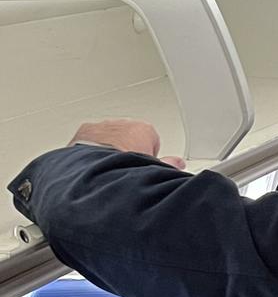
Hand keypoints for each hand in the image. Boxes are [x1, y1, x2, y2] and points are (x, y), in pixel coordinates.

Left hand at [70, 119, 185, 168]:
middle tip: (126, 169)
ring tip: (108, 169)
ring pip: (107, 137)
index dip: (148, 156)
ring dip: (107, 149)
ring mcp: (101, 127)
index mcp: (143, 128)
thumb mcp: (156, 169)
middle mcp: (122, 123)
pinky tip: (92, 164)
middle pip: (128, 136)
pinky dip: (89, 150)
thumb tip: (177, 163)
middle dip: (126, 149)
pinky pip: (88, 140)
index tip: (144, 166)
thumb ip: (168, 163)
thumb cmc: (127, 168)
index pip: (151, 140)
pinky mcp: (82, 133)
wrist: (98, 173)